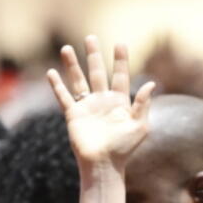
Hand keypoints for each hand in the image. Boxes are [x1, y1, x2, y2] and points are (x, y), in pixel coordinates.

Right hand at [47, 36, 154, 169]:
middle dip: (94, 55)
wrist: (104, 165)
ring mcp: (87, 107)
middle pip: (97, 72)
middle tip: (90, 37)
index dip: (120, 61)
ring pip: (78, 80)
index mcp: (120, 102)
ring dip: (72, 65)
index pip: (120, 76)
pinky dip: (57, 86)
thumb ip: (143, 104)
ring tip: (67, 48)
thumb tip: (152, 84)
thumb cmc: (124, 149)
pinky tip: (51, 73)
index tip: (120, 44)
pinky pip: (64, 97)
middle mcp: (102, 101)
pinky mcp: (74, 115)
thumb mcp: (140, 126)